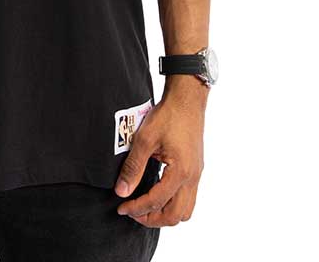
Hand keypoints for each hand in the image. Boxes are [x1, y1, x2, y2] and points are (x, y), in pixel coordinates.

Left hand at [113, 83, 205, 227]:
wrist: (187, 100)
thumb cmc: (168, 116)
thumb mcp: (145, 139)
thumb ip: (133, 167)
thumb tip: (121, 191)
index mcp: (180, 172)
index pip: (157, 202)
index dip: (137, 208)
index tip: (122, 207)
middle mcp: (192, 178)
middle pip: (176, 216)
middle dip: (152, 219)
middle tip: (133, 212)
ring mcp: (197, 174)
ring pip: (186, 211)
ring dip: (165, 214)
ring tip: (146, 208)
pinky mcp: (196, 169)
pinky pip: (189, 198)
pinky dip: (173, 204)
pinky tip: (159, 194)